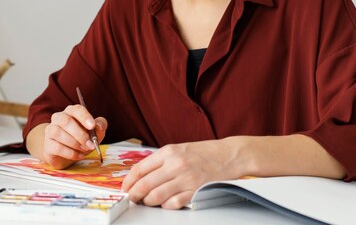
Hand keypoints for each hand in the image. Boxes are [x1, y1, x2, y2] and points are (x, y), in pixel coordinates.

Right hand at [42, 104, 107, 168]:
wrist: (68, 154)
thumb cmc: (82, 139)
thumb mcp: (95, 132)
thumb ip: (100, 125)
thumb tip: (99, 125)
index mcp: (71, 112)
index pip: (76, 109)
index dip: (84, 117)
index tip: (92, 126)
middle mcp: (58, 118)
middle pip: (65, 121)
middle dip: (80, 134)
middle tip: (91, 144)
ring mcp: (50, 131)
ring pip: (58, 133)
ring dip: (75, 143)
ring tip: (84, 150)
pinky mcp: (47, 145)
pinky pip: (57, 147)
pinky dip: (70, 153)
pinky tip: (79, 156)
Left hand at [122, 139, 243, 209]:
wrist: (230, 155)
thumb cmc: (204, 153)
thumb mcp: (178, 149)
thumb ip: (160, 161)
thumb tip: (140, 175)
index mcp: (168, 152)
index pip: (140, 169)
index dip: (129, 181)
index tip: (125, 188)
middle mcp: (175, 165)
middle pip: (145, 184)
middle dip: (135, 195)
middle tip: (132, 199)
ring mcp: (186, 178)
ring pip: (156, 196)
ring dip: (149, 202)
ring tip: (148, 201)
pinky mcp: (195, 191)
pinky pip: (173, 203)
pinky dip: (166, 206)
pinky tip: (166, 203)